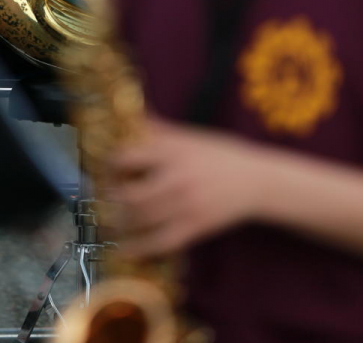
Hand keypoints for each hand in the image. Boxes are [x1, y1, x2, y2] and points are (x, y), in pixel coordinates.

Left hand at [106, 117, 267, 256]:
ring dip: (120, 222)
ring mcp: (185, 204)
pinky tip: (126, 248)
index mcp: (172, 150)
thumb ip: (160, 129)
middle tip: (106, 196)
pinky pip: (160, 242)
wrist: (256, 180)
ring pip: (141, 219)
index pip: (127, 157)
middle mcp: (175, 177)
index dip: (111, 164)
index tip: (107, 167)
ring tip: (112, 220)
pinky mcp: (195, 227)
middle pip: (129, 193)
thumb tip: (132, 115)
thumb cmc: (221, 153)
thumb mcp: (190, 135)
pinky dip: (139, 247)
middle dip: (112, 197)